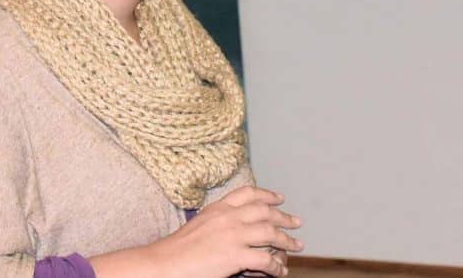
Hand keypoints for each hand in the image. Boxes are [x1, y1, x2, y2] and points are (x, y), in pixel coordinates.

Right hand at [144, 186, 302, 277]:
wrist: (165, 263)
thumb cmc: (178, 249)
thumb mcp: (199, 225)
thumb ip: (218, 222)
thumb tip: (235, 229)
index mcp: (217, 208)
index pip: (247, 194)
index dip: (266, 195)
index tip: (279, 198)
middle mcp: (227, 218)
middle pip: (264, 211)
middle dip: (283, 216)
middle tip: (296, 222)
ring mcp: (232, 235)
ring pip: (270, 232)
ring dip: (287, 240)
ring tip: (297, 246)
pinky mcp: (235, 255)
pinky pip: (266, 259)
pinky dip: (277, 266)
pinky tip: (280, 271)